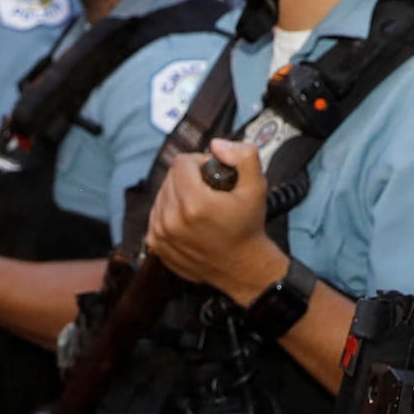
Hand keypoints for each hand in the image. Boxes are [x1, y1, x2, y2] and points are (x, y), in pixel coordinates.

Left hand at [145, 134, 288, 295]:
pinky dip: (170, 211)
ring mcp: (160, 233)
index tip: (213, 174)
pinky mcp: (156, 244)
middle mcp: (172, 218)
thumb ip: (243, 156)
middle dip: (188, 178)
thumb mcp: (257, 187)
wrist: (242, 268)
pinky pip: (156, 213)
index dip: (200, 162)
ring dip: (178, 194)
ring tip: (200, 206)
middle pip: (170, 177)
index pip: (182, 163)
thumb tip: (215, 145)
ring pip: (161, 194)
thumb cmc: (248, 227)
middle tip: (209, 191)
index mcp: (194, 203)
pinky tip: (189, 219)